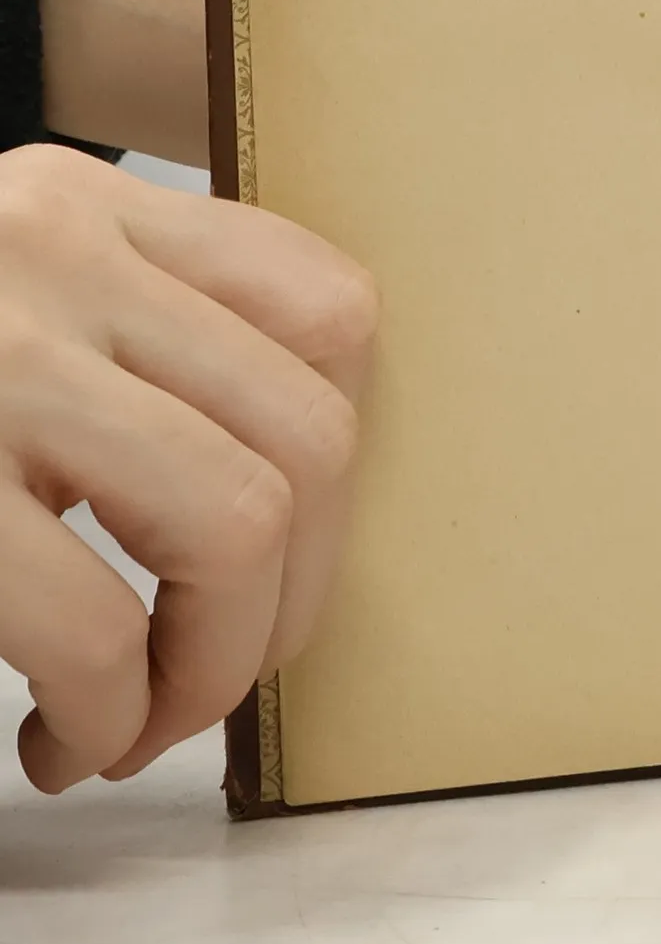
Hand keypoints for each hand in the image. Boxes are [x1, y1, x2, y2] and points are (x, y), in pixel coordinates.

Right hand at [0, 146, 375, 791]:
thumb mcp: (8, 310)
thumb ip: (136, 348)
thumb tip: (308, 492)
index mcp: (84, 206)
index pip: (329, 306)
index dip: (343, 460)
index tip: (282, 553)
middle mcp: (45, 251)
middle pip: (310, 433)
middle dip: (294, 596)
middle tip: (216, 673)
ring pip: (235, 520)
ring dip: (213, 665)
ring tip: (139, 717)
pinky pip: (94, 618)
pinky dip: (108, 712)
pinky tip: (56, 737)